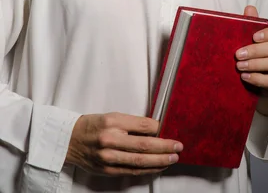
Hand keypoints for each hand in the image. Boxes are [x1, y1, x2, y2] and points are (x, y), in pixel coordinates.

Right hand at [65, 113, 182, 176]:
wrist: (70, 141)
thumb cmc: (93, 126)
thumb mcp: (112, 116)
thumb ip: (132, 123)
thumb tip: (154, 128)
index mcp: (112, 122)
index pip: (141, 125)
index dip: (158, 128)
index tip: (169, 128)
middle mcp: (110, 140)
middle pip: (142, 146)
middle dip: (164, 147)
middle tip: (177, 147)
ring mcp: (108, 158)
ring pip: (139, 162)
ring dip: (159, 161)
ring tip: (172, 158)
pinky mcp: (107, 171)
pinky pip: (131, 171)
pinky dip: (147, 170)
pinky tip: (157, 167)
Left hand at [235, 6, 267, 99]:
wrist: (255, 77)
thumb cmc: (253, 52)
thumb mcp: (249, 37)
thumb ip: (250, 23)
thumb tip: (250, 8)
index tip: (254, 36)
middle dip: (256, 51)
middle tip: (238, 54)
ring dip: (255, 64)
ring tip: (239, 66)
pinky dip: (256, 78)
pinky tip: (244, 76)